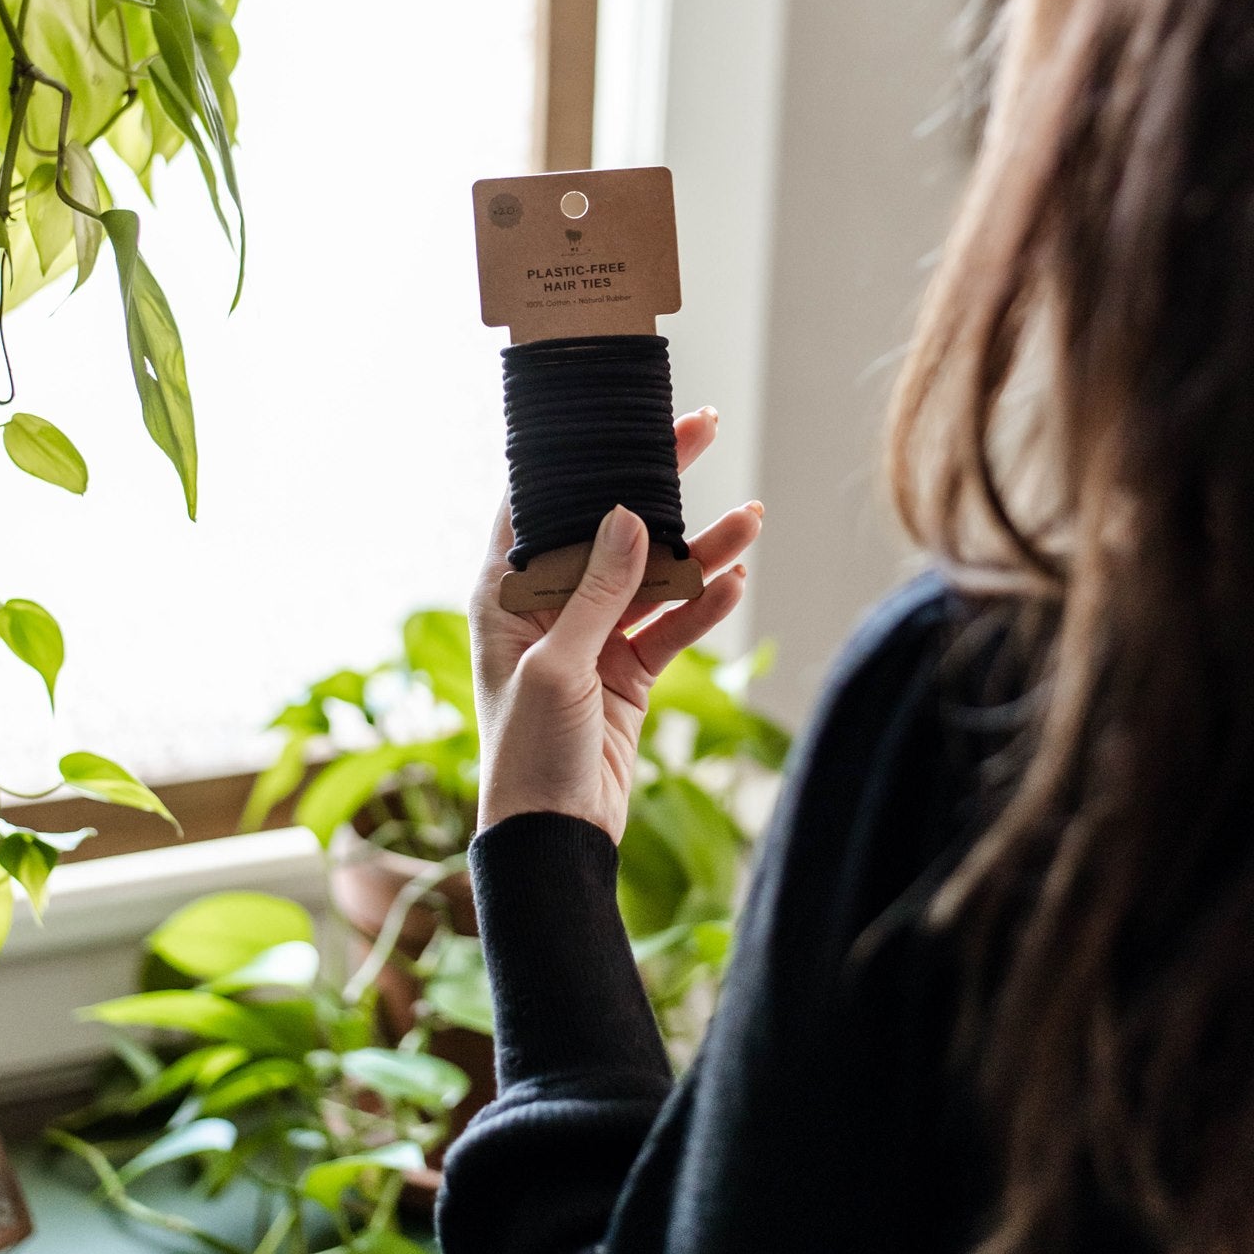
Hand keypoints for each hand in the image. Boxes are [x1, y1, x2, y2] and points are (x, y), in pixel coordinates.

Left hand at [469, 408, 762, 843]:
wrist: (553, 840)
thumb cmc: (527, 754)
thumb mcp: (558, 665)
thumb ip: (597, 590)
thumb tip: (628, 515)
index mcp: (503, 592)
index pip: (537, 504)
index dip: (574, 458)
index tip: (613, 413)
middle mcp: (546, 606)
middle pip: (607, 527)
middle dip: (656, 482)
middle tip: (702, 429)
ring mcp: (590, 637)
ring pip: (653, 576)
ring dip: (700, 549)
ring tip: (750, 517)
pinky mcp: (627, 671)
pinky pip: (671, 626)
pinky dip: (703, 606)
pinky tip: (735, 583)